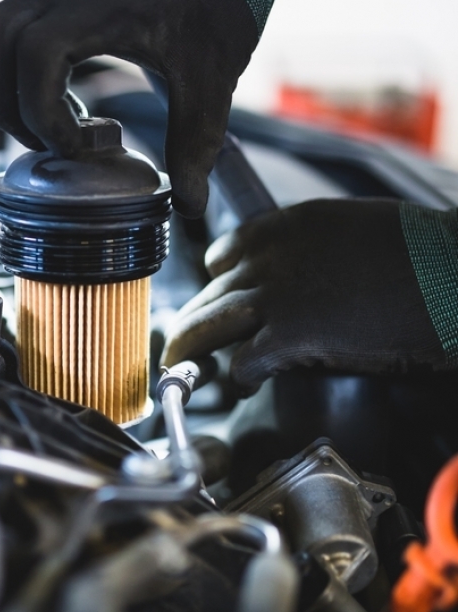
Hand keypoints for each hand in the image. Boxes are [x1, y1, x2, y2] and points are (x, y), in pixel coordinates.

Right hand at [0, 0, 306, 216]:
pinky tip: (68, 97)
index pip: (37, 51)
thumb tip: (189, 204)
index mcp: (108, 0)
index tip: (78, 145)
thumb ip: (197, 143)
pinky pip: (17, 25)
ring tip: (51, 125)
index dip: (43, 110)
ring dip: (6, 85)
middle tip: (46, 142)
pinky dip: (24, 69)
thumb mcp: (215, 77)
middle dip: (7, 103)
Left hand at [161, 199, 450, 392]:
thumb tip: (298, 275)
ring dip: (191, 349)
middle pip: (209, 293)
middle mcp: (269, 256)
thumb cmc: (420, 253)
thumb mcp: (351, 229)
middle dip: (193, 321)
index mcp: (284, 226)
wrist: (453, 272)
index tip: (214, 300)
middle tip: (182, 344)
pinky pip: (243, 361)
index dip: (215, 282)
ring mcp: (276, 294)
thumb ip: (312, 247)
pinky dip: (237, 377)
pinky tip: (242, 385)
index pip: (223, 253)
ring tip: (182, 368)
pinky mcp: (292, 334)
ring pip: (208, 324)